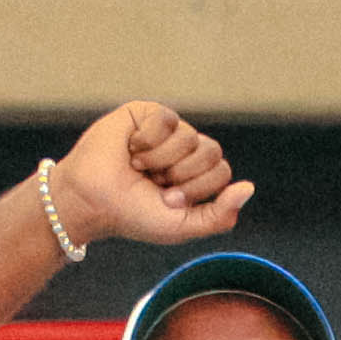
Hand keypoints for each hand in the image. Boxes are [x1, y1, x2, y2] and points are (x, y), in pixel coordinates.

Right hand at [52, 100, 250, 251]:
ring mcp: (168, 130)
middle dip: (182, 175)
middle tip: (154, 183)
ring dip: (160, 160)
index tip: (167, 201)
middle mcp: (186, 150)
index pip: (221, 172)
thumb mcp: (182, 226)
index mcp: (197, 175)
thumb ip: (220, 215)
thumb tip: (249, 187)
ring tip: (138, 167)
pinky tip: (130, 148)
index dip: (196, 189)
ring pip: (189, 137)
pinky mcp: (147, 113)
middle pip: (212, 152)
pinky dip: (148, 141)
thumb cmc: (134, 215)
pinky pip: (167, 119)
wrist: (91, 201)